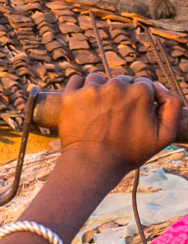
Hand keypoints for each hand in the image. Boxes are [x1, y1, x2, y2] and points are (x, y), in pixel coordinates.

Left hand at [52, 73, 180, 173]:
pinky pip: (77, 80)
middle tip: (115, 115)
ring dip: (100, 89)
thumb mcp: (165, 135)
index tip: (133, 113)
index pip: (142, 84)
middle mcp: (116, 86)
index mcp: (140, 92)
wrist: (92, 165)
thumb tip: (160, 88)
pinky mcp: (71, 96)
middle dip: (121, 94)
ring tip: (99, 110)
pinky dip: (79, 87)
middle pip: (121, 81)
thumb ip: (173, 106)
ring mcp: (91, 90)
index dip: (139, 98)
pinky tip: (83, 101)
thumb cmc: (129, 153)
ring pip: (99, 79)